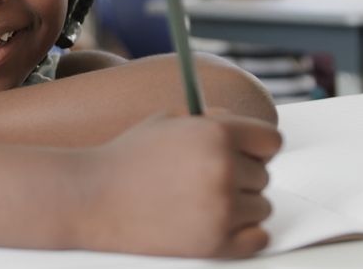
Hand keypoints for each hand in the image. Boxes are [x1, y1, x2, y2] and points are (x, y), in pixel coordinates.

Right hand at [74, 112, 281, 258]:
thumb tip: (244, 127)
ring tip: (203, 202)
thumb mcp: (168, 121)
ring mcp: (220, 209)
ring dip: (240, 206)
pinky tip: (218, 223)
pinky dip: (244, 234)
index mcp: (215, 133)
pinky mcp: (215, 243)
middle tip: (205, 180)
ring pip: (262, 207)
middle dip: (240, 177)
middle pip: (264, 176)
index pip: (271, 141)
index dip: (256, 147)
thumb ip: (211, 120)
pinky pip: (258, 238)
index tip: (244, 155)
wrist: (91, 198)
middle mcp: (223, 169)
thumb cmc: (127, 158)